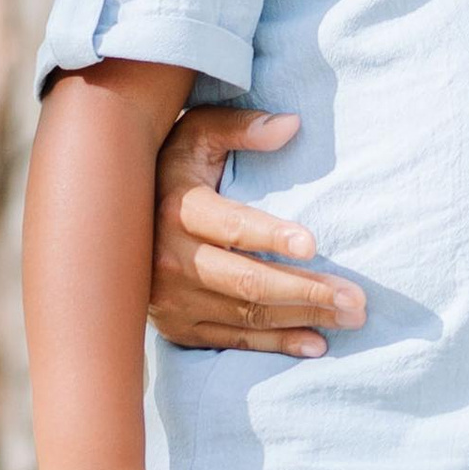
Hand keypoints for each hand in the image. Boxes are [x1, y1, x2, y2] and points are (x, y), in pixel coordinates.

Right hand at [148, 106, 365, 357]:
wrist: (112, 222)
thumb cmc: (171, 169)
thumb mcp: (196, 135)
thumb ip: (241, 128)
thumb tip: (292, 125)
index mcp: (177, 209)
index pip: (231, 226)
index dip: (272, 236)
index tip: (314, 244)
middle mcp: (170, 260)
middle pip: (248, 282)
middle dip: (307, 291)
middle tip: (356, 297)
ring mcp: (172, 300)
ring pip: (247, 315)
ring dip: (304, 318)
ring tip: (352, 316)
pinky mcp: (177, 327)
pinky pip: (234, 340)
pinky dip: (277, 344)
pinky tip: (316, 343)